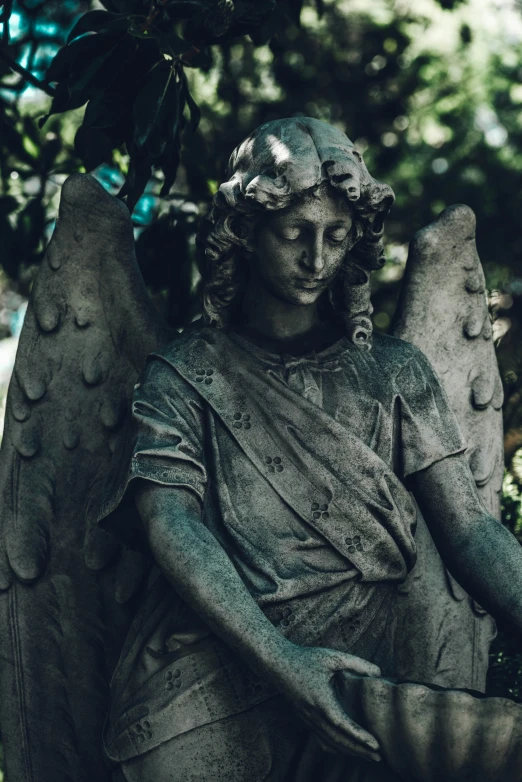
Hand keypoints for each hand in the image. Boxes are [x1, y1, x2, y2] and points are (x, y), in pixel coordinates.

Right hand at [270, 644, 381, 762]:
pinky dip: (334, 747)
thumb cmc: (305, 658)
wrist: (277, 663)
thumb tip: (378, 672)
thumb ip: (356, 663)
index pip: (343, 725)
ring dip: (349, 751)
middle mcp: (313, 714)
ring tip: (366, 756)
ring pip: (329, 742)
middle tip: (378, 757)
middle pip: (338, 740)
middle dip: (359, 751)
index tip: (376, 745)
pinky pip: (320, 739)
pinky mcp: (304, 718)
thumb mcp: (332, 657)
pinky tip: (343, 749)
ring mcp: (307, 718)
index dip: (360, 736)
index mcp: (321, 700)